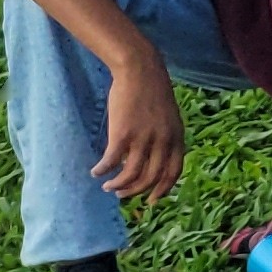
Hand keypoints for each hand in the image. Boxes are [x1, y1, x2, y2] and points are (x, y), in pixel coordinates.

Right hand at [92, 48, 185, 208]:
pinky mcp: (122, 134)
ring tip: (108, 186)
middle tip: (121, 195)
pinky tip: (95, 172)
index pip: (173, 172)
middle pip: (150, 178)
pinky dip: (102, 170)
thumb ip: (165, 139)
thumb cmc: (152, 93)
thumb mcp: (168, 118)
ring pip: (130, 175)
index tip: (152, 201)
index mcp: (177, 137)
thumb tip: (150, 161)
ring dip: (118, 185)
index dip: (163, 190)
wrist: (141, 70)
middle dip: (135, 191)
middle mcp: (162, 141)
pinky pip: (111, 161)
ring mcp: (143, 139)